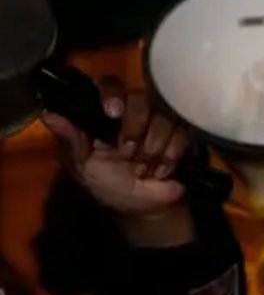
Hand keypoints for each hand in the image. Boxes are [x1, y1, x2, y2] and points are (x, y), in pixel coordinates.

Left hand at [42, 79, 194, 246]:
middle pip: (141, 98)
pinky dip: (170, 156)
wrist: (142, 208)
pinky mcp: (184, 132)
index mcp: (106, 113)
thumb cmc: (106, 184)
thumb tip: (48, 114)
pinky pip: (183, 133)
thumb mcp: (82, 166)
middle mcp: (135, 110)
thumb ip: (71, 140)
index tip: (113, 112)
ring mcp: (162, 120)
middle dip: (135, 131)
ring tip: (143, 167)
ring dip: (152, 149)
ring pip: (164, 118)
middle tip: (127, 154)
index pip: (111, 85)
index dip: (114, 95)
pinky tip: (161, 169)